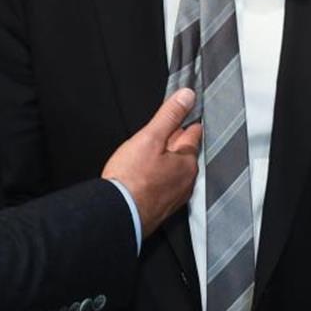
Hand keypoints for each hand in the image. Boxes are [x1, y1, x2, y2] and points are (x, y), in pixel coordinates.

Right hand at [101, 88, 202, 237]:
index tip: (187, 113)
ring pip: (176, 170)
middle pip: (185, 153)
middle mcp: (187, 181)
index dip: (186, 121)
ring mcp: (176, 196)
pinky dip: (160, 177)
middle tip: (165, 132)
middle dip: (177, 142)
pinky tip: (147, 176)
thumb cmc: (131, 179)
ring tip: (153, 154)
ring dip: (167, 161)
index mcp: (187, 161)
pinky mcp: (163, 207)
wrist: (117, 213)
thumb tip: (187, 96)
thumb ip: (169, 115)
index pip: (193, 134)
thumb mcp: (150, 137)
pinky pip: (166, 186)